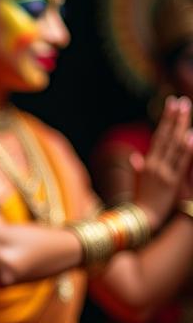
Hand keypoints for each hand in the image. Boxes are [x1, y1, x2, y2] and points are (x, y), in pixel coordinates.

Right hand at [132, 96, 192, 230]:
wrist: (140, 221)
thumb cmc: (138, 204)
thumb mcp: (136, 184)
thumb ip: (137, 168)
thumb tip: (135, 157)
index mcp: (147, 164)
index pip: (159, 136)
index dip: (166, 120)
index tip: (172, 105)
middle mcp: (155, 165)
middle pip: (166, 137)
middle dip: (175, 118)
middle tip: (181, 101)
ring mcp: (163, 172)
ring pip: (174, 145)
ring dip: (181, 126)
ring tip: (187, 110)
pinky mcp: (171, 182)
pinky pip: (181, 162)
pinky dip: (186, 149)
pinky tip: (190, 136)